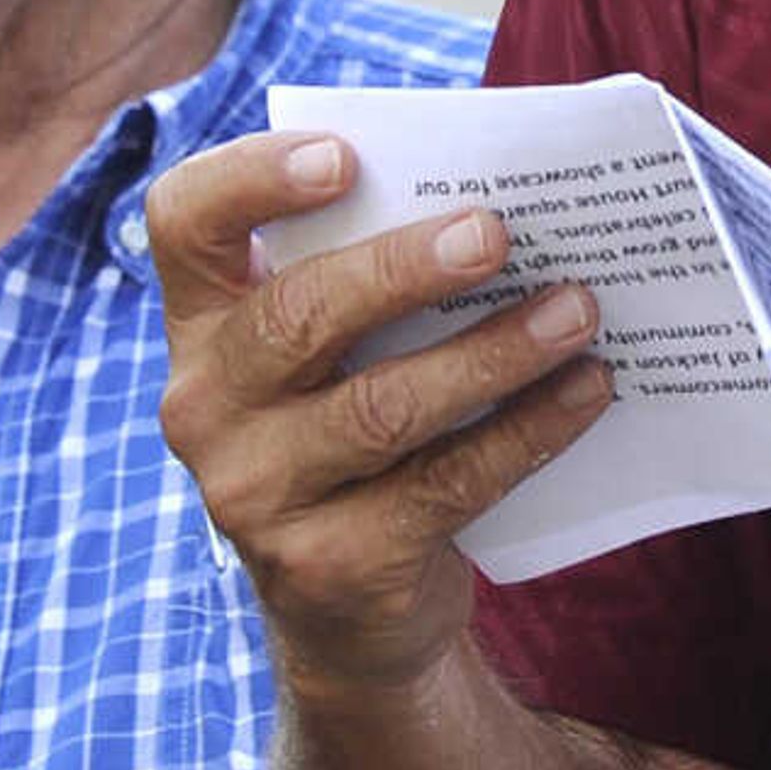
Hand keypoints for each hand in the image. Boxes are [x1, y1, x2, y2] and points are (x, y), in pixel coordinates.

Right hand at [152, 129, 615, 696]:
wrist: (352, 612)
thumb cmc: (358, 430)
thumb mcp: (336, 355)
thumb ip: (373, 274)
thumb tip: (506, 196)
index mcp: (204, 323)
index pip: (185, 220)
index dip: (252, 177)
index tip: (344, 157)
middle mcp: (206, 405)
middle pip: (298, 313)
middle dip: (403, 268)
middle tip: (496, 234)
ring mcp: (255, 496)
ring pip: (382, 408)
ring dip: (493, 353)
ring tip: (577, 310)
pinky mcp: (329, 566)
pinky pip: (444, 484)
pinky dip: (527, 430)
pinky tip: (585, 389)